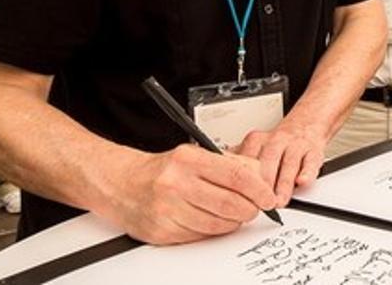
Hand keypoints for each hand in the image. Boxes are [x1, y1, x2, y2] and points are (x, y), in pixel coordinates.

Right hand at [106, 144, 275, 244]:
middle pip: (230, 204)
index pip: (236, 176)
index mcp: (188, 160)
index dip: (258, 189)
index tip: (268, 197)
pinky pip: (200, 236)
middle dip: (250, 209)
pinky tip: (210, 220)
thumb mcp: (195, 154)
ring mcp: (168, 210)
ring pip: (218, 224)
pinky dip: (212, 230)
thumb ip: (229, 163)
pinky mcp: (162, 231)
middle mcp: (176, 184)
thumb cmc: (162, 170)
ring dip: (233, 222)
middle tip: (255, 208)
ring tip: (233, 213)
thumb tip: (260, 176)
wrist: (122, 184)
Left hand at [237, 118, 325, 206]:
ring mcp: (296, 146)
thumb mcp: (255, 146)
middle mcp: (276, 141)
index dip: (242, 179)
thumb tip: (216, 179)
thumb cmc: (278, 143)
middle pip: (267, 161)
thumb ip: (238, 161)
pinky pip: (311, 161)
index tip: (238, 195)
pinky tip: (302, 181)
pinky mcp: (314, 152)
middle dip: (263, 184)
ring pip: (288, 163)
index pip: (247, 159)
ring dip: (283, 184)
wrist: (307, 124)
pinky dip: (307, 172)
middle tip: (259, 204)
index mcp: (257, 141)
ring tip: (279, 202)